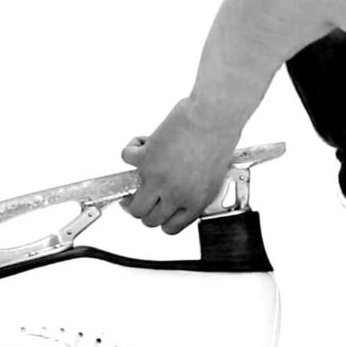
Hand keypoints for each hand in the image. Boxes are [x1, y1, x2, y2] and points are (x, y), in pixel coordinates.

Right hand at [120, 99, 241, 233]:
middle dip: (142, 210)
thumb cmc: (220, 141)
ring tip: (134, 180)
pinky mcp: (145, 158)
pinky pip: (126, 159)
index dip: (162, 219)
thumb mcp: (214, 177)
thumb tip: (180, 193)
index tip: (157, 211)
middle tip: (139, 198)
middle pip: (148, 220)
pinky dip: (131, 150)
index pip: (171, 227)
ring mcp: (157, 179)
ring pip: (131, 203)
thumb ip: (196, 191)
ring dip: (128, 194)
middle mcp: (175, 195)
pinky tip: (143, 143)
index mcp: (195, 202)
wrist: (213, 119)